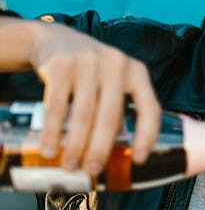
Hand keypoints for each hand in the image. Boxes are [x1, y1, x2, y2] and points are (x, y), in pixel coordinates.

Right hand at [2, 18, 160, 174]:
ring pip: (84, 115)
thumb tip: (117, 156)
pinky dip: (53, 132)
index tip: (139, 160)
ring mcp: (88, 63)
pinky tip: (49, 148)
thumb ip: (119, 109)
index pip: (150, 108)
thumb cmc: (90, 71)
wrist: (55, 39)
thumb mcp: (113, 82)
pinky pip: (57, 106)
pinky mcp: (61, 65)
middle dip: (100, 149)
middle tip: (92, 170)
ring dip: (75, 146)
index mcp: (136, 73)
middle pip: (111, 117)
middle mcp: (116, 65)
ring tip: (70, 166)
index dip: (147, 136)